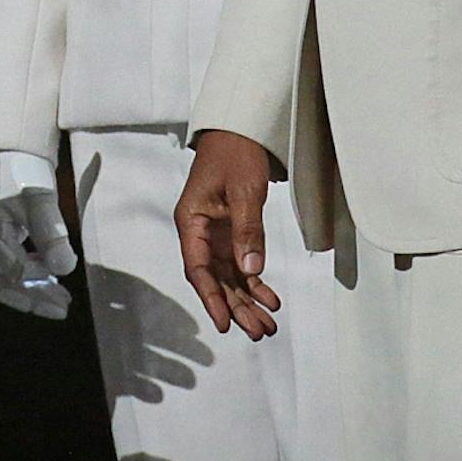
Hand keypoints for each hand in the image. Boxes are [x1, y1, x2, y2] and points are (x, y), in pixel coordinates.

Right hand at [0, 152, 76, 318]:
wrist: (3, 150)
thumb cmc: (22, 170)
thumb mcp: (41, 197)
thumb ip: (51, 233)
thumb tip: (64, 269)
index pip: (13, 270)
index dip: (40, 282)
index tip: (65, 286)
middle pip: (1, 283)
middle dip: (33, 299)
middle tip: (63, 307)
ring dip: (26, 293)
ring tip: (56, 297)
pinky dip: (19, 279)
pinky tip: (42, 276)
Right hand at [173, 130, 281, 340]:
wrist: (241, 129)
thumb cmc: (234, 153)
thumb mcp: (242, 191)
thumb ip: (247, 231)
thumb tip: (251, 270)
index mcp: (190, 221)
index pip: (198, 269)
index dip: (211, 298)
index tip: (224, 324)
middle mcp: (200, 232)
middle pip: (216, 279)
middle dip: (236, 306)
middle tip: (259, 331)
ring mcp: (216, 233)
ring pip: (230, 276)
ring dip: (247, 299)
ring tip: (268, 324)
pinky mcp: (232, 231)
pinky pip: (242, 264)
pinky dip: (256, 282)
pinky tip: (270, 298)